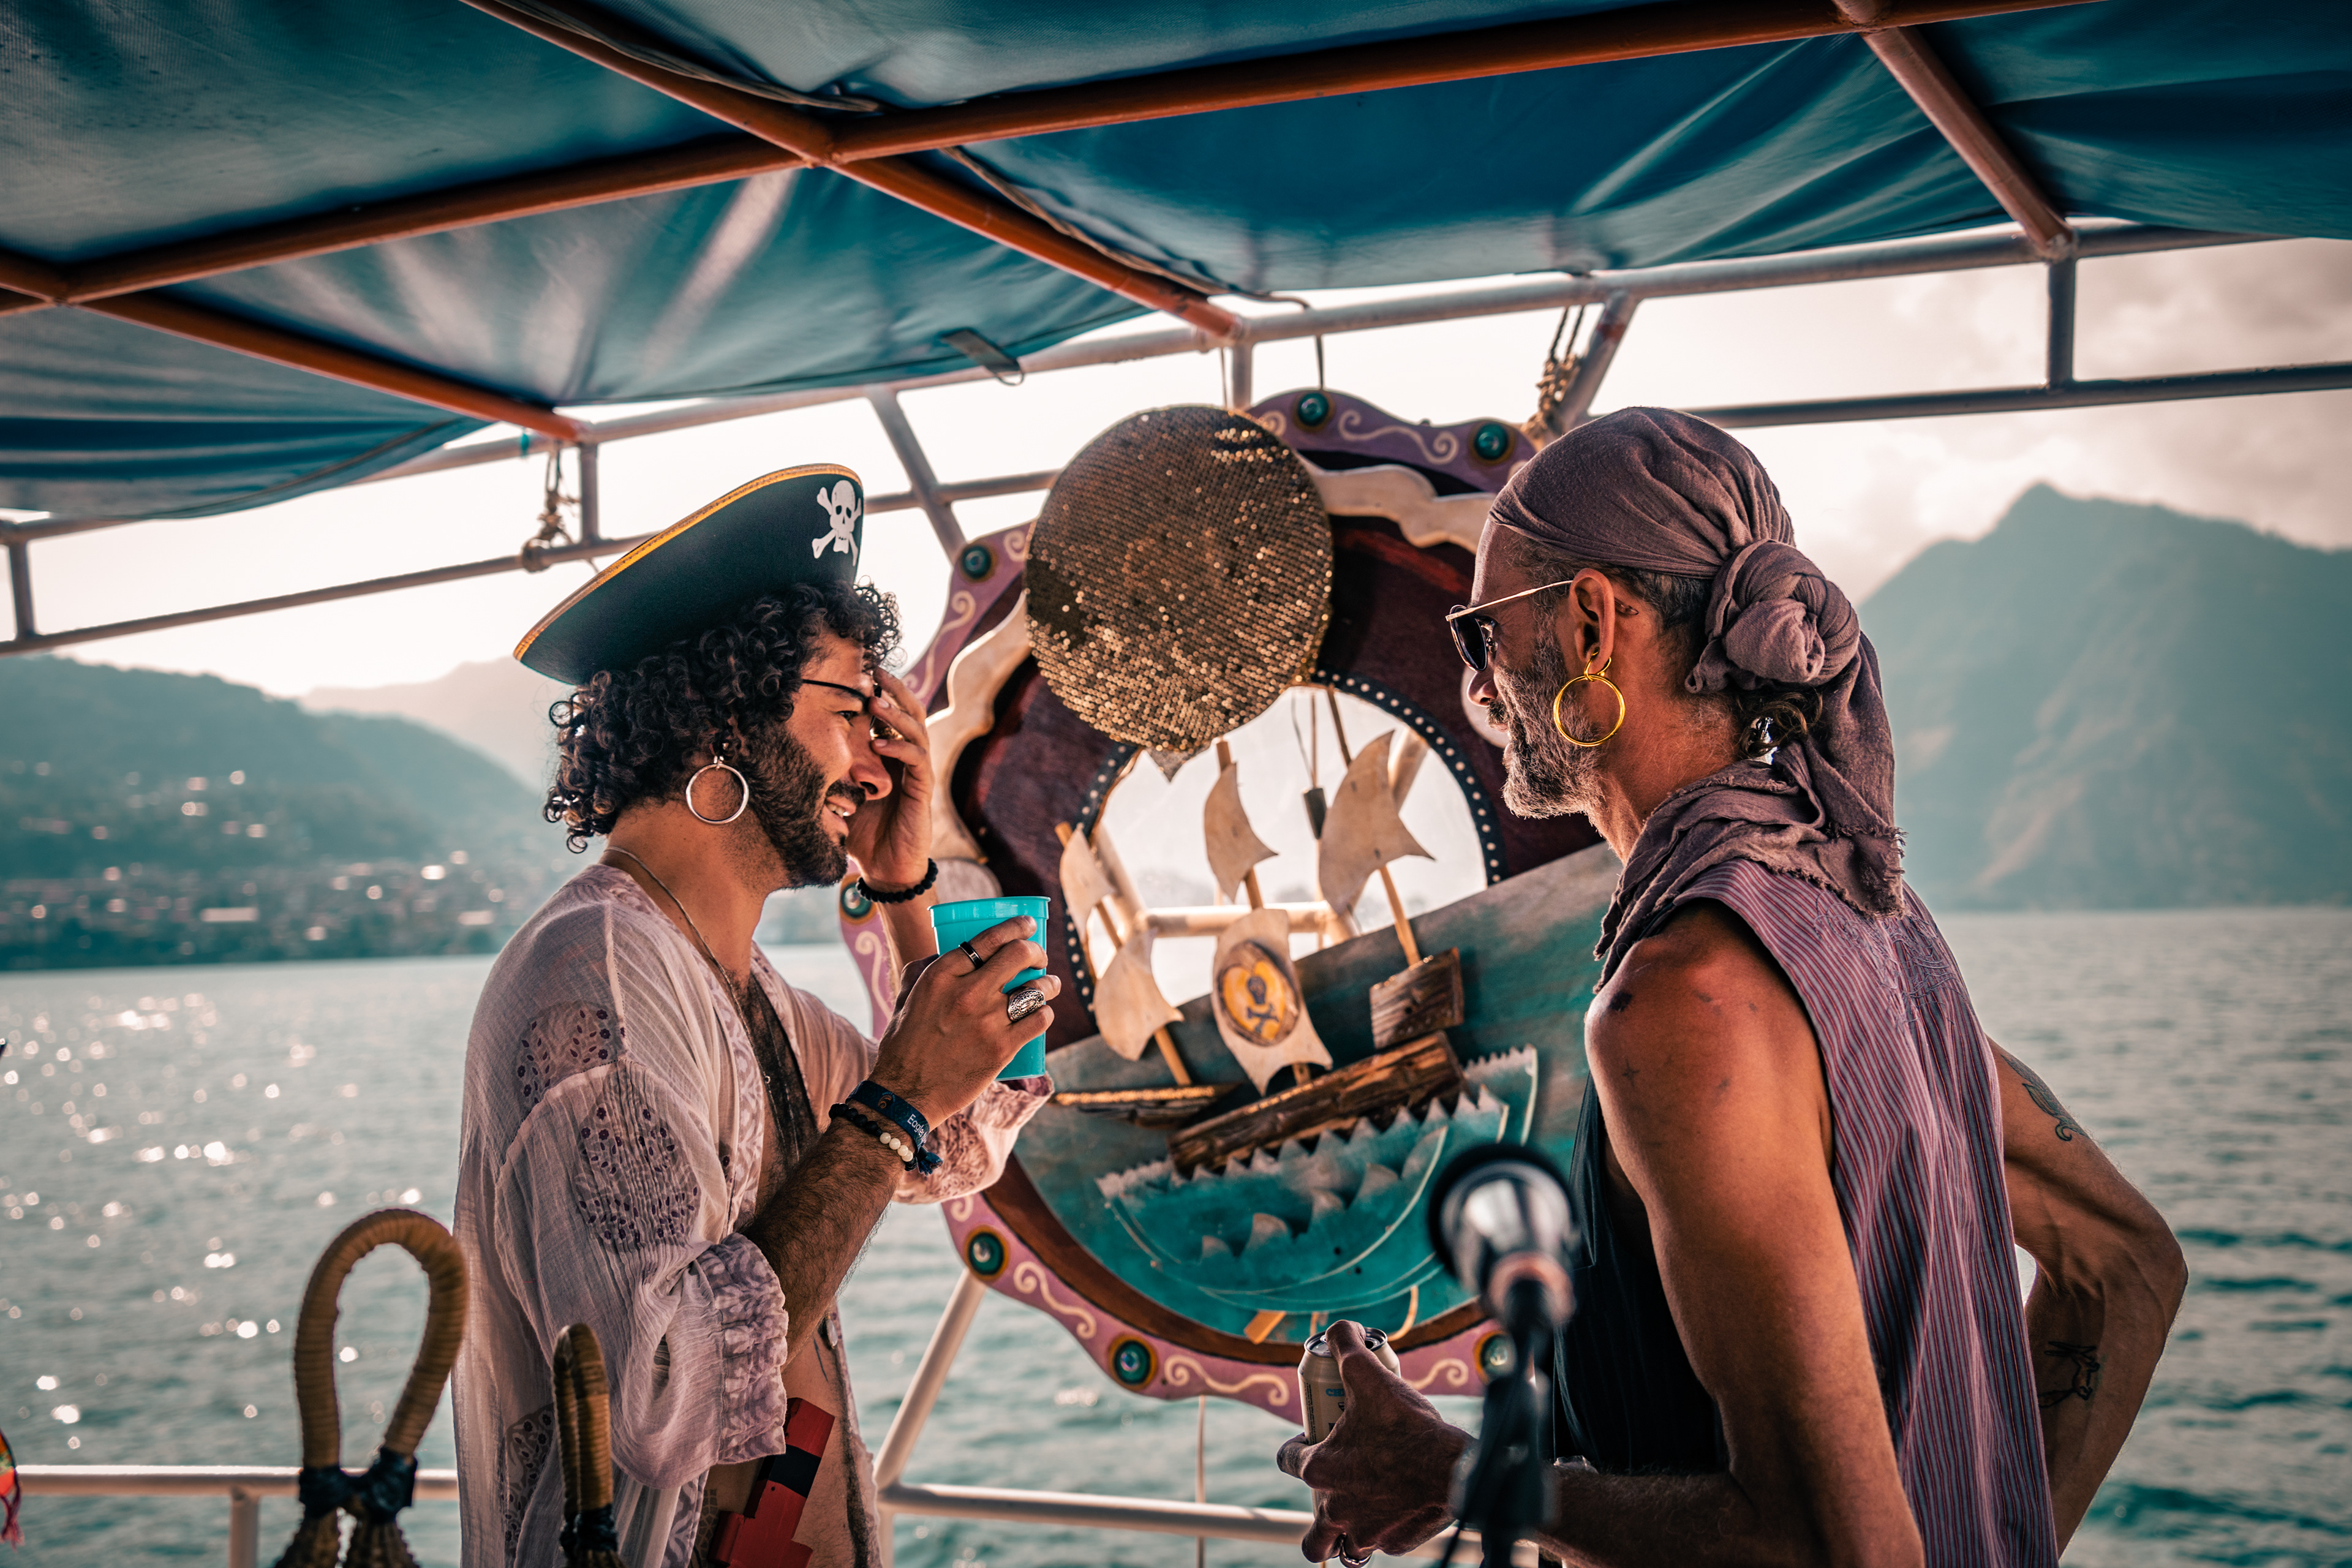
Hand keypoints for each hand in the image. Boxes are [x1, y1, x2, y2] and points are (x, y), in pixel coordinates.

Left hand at [847, 668, 935, 889]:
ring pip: (916, 731)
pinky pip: (917, 761)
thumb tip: (801, 745)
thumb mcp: (840, 795)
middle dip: (894, 690)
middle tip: (876, 670)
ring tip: (876, 702)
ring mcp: (917, 773)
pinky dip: (900, 749)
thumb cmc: (863, 832)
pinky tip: (880, 744)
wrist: (885, 868)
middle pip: (909, 713)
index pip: (888, 716)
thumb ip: (832, 771)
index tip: (860, 672)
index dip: (879, 692)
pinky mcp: (922, 790)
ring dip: (896, 715)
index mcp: (888, 756)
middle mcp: (906, 759)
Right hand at [869, 915, 1056, 1123]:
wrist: (905, 1092)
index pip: (989, 938)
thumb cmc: (904, 1044)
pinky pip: (1039, 1020)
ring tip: (1050, 985)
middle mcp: (967, 992)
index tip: (1027, 926)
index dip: (1016, 927)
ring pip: (1036, 988)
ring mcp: (987, 1021)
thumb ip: (923, 970)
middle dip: (1036, 951)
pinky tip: (1043, 1013)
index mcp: (942, 975)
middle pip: (1019, 955)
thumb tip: (943, 952)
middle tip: (1039, 957)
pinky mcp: (1001, 1049)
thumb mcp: (906, 997)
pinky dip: (1045, 1014)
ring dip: (1049, 983)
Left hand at [1277, 1322, 1467, 1561]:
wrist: (1454, 1469)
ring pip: (1344, 1546)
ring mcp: (1365, 1532)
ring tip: (1365, 1511)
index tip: (1313, 1439)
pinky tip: (1403, 1508)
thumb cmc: (1408, 1426)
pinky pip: (1383, 1543)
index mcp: (1321, 1470)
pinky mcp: (1394, 1543)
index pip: (1287, 1462)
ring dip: (1348, 1532)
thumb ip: (1347, 1346)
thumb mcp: (1369, 1375)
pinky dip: (1388, 1529)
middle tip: (1340, 1486)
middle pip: (1313, 1528)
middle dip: (1320, 1513)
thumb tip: (1340, 1327)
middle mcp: (1335, 1509)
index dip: (1296, 1447)